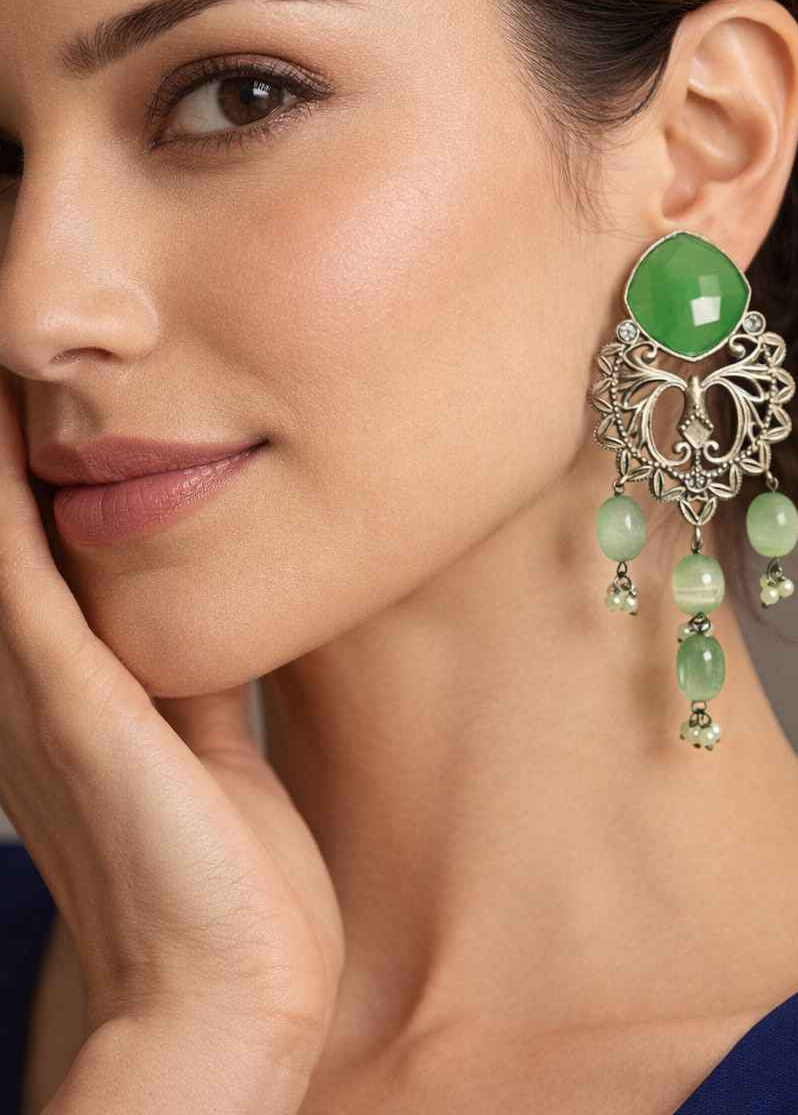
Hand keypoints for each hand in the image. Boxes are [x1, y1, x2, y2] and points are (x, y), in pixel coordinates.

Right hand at [0, 377, 343, 1079]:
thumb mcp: (204, 741)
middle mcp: (22, 680)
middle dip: (3, 441)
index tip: (35, 390)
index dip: (25, 461)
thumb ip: (190, 668)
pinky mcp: (69, 705)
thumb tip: (208, 597)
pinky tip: (8, 419)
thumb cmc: (224, 874)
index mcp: (57, 688)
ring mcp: (33, 691)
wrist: (219, 997)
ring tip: (2, 362)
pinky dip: (6, 494)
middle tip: (8, 351)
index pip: (29, 541)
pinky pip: (19, 570)